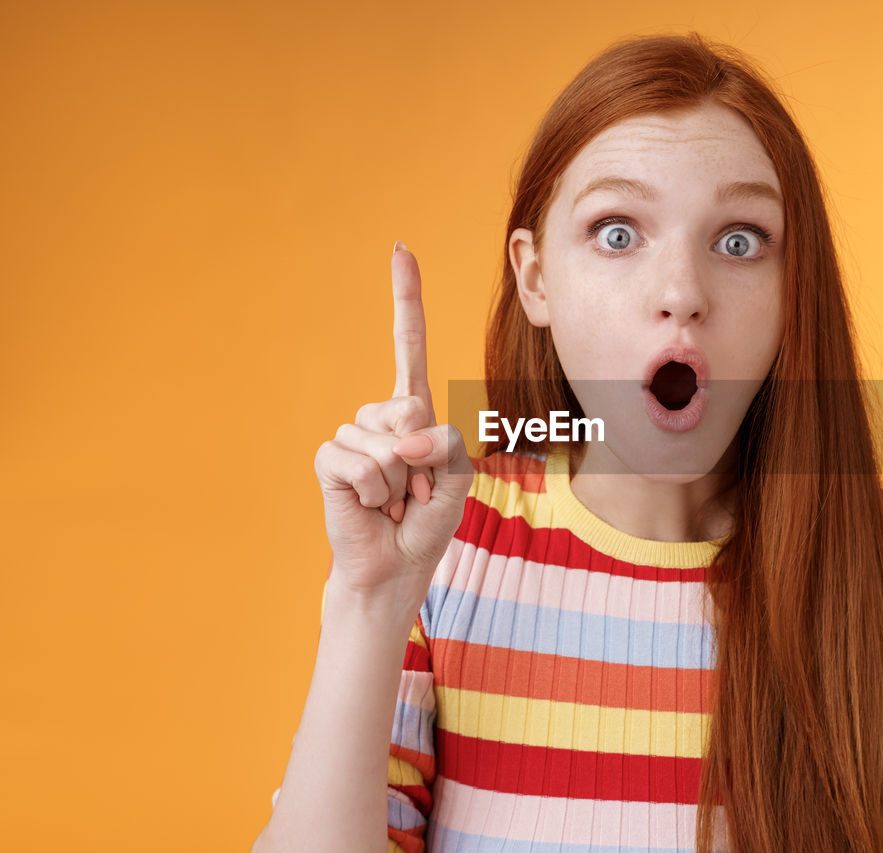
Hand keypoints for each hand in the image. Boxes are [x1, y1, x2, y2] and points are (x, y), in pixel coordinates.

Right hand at [311, 241, 473, 607]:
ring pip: (387, 443)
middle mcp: (379, 416)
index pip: (409, 345)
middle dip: (424, 460)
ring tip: (393, 502)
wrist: (395, 567)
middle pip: (410, 407)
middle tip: (415, 491)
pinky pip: (360, 462)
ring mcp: (351, 435)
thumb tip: (404, 438)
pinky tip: (371, 506)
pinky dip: (376, 492)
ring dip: (400, 484)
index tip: (400, 249)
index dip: (405, 298)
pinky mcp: (328, 459)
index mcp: (413, 412)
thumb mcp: (458, 478)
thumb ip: (446, 445)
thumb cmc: (426, 522)